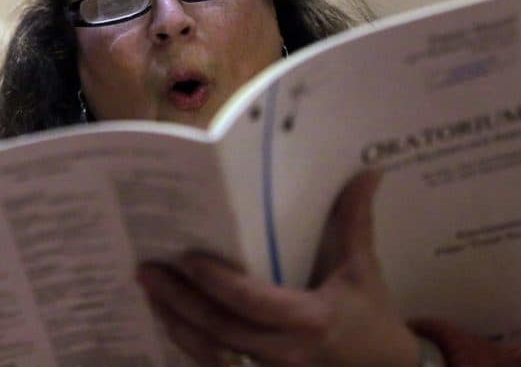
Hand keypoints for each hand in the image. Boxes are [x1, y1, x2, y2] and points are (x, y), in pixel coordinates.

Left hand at [136, 170, 420, 365]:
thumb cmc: (374, 321)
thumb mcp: (364, 272)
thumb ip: (355, 222)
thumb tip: (367, 173)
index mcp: (309, 320)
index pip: (250, 301)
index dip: (215, 282)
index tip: (186, 258)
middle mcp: (285, 353)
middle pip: (219, 329)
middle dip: (178, 302)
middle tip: (146, 272)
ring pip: (211, 354)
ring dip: (176, 324)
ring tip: (149, 294)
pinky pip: (218, 366)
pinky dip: (190, 345)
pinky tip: (171, 321)